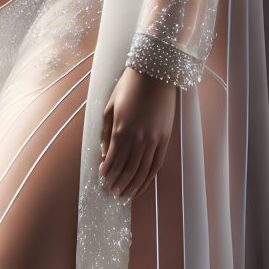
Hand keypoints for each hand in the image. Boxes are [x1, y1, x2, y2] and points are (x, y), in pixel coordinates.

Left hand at [98, 65, 177, 200]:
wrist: (155, 74)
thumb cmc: (129, 87)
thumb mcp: (111, 106)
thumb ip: (106, 131)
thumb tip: (104, 153)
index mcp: (121, 129)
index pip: (113, 159)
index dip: (107, 171)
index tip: (103, 178)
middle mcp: (138, 138)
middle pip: (127, 169)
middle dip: (119, 183)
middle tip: (113, 192)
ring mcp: (153, 140)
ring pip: (142, 171)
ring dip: (133, 185)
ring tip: (126, 195)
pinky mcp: (165, 139)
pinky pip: (156, 165)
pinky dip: (148, 178)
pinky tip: (143, 185)